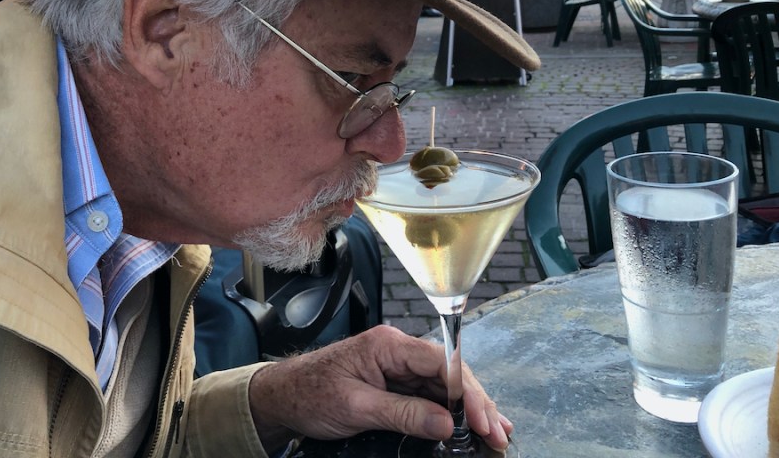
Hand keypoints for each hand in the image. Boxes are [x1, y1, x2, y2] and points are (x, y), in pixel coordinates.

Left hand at [248, 324, 511, 451]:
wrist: (281, 397)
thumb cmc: (309, 395)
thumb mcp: (356, 408)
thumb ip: (403, 413)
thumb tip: (446, 423)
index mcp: (387, 345)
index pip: (440, 362)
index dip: (467, 392)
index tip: (482, 420)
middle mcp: (396, 349)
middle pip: (448, 373)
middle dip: (476, 402)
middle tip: (498, 434)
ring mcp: (396, 365)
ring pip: (443, 384)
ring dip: (469, 409)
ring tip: (496, 432)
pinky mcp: (394, 382)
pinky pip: (429, 394)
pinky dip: (450, 411)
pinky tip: (469, 425)